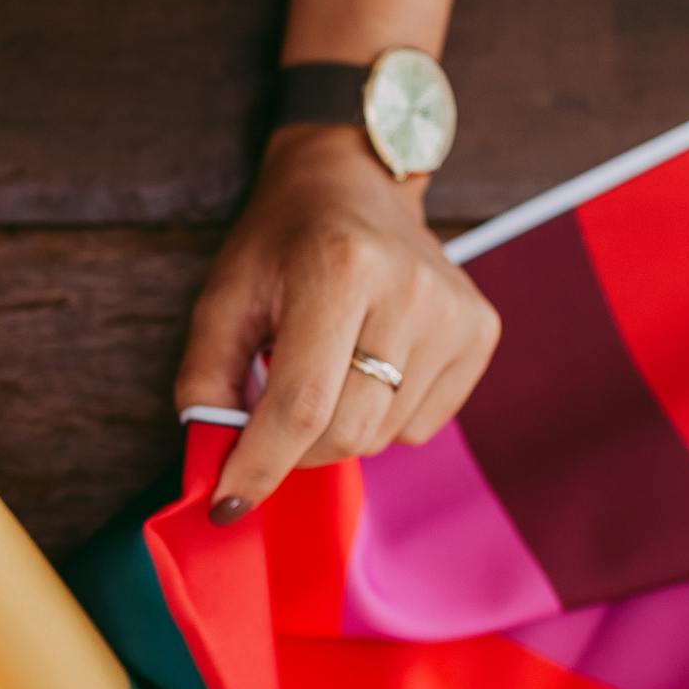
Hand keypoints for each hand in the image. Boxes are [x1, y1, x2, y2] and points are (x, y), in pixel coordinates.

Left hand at [175, 124, 500, 522]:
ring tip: (325, 371)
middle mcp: (409, 289)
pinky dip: (382, 416)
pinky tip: (369, 363)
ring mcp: (454, 312)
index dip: (261, 464)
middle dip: (297, 450)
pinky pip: (423, 425)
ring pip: (384, 436)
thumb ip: (207, 381)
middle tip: (272, 423)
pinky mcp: (481, 330)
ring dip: (340, 429)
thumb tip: (212, 466)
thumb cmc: (280, 242)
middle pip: (348, 431)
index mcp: (339, 268)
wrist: (353, 184)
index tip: (230, 504)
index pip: (301, 403)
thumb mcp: (224, 297)